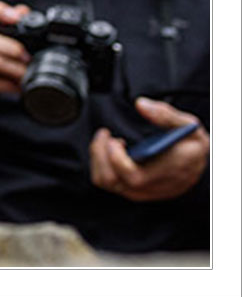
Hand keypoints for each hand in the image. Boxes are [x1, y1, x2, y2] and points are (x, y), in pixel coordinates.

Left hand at [90, 97, 208, 201]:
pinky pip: (107, 182)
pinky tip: (113, 150)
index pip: (134, 177)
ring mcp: (141, 192)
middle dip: (101, 153)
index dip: (117, 160)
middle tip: (107, 135)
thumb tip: (141, 104)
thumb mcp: (190, 126)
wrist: (197, 165)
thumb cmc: (192, 145)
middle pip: (112, 180)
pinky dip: (102, 164)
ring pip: (106, 182)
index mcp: (168, 172)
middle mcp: (153, 187)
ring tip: (109, 140)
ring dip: (99, 158)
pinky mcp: (132, 191)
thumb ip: (166, 115)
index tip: (115, 140)